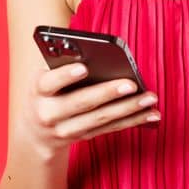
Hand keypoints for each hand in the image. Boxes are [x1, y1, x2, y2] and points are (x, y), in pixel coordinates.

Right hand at [21, 62, 159, 158]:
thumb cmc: (49, 90)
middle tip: (131, 84)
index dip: (65, 76)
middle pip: (81, 102)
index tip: (84, 67)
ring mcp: (66, 129)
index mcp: (38, 91)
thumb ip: (63, 62)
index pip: (49, 82)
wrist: (35, 132)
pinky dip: (133, 121)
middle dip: (107, 93)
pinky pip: (111, 128)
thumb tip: (94, 51)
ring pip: (100, 119)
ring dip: (128, 108)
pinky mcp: (84, 137)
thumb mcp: (46, 75)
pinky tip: (152, 113)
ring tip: (150, 98)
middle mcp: (49, 113)